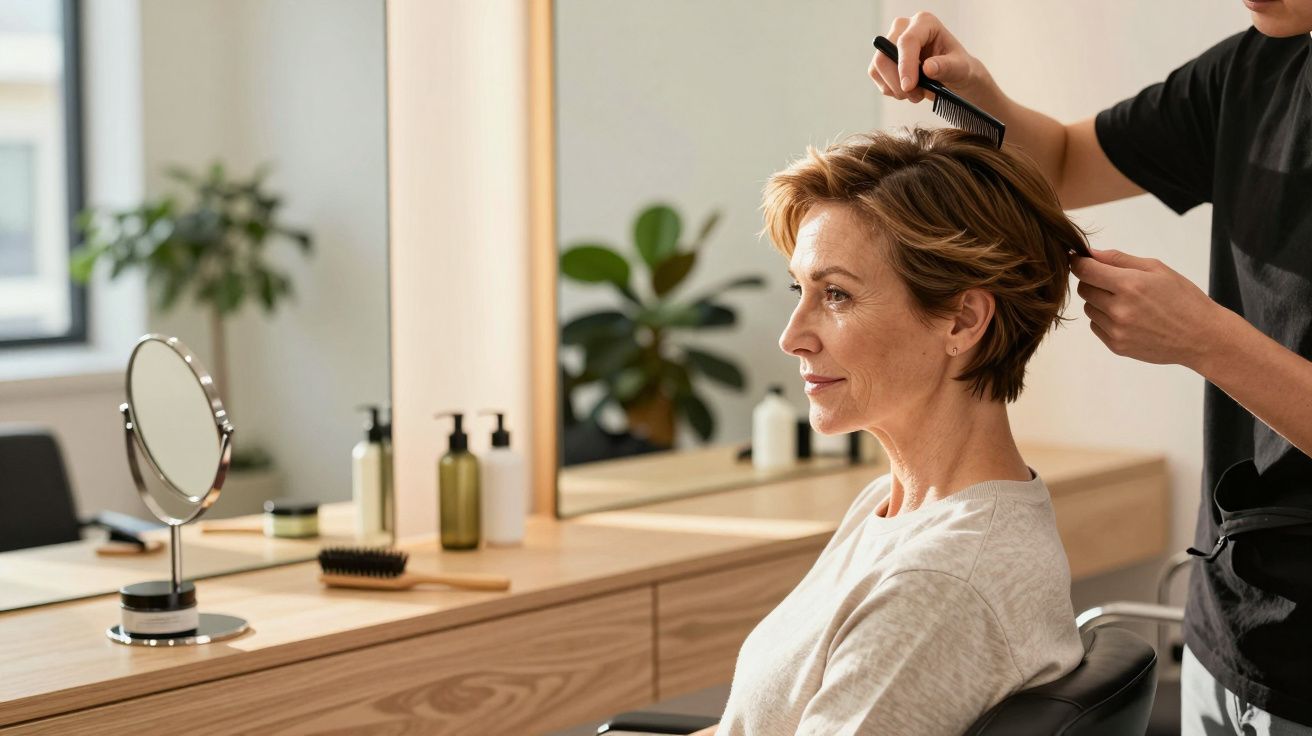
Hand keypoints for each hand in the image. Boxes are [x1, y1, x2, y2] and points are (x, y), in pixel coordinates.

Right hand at [868, 11, 991, 104]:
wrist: (953, 79)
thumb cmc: (959, 70)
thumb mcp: (961, 69)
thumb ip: (947, 67)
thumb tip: (928, 68)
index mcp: (925, 23)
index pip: (906, 41)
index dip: (905, 65)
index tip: (909, 87)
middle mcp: (904, 28)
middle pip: (885, 54)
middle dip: (898, 81)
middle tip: (916, 95)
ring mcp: (891, 43)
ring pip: (878, 67)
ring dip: (895, 88)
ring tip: (916, 94)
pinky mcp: (883, 58)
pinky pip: (876, 75)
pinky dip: (891, 89)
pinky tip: (907, 91)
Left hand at [1071, 248, 1223, 368]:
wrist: (1201, 336)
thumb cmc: (1183, 299)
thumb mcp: (1157, 269)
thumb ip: (1119, 259)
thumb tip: (1090, 253)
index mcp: (1129, 285)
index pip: (1085, 270)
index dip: (1079, 263)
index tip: (1079, 260)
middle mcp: (1119, 309)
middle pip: (1083, 289)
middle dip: (1092, 281)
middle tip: (1113, 282)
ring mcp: (1117, 330)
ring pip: (1088, 308)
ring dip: (1099, 301)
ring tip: (1126, 301)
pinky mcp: (1117, 346)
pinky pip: (1096, 326)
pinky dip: (1104, 319)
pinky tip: (1127, 317)